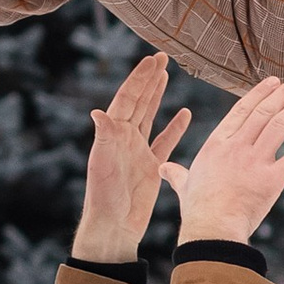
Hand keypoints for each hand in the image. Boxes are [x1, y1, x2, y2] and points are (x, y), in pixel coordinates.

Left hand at [73, 53, 191, 262]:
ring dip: (157, 95)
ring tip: (166, 74)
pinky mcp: (151, 166)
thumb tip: (98, 112)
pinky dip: (175, 127)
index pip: (127, 98)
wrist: (113, 227)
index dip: (139, 78)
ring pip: (150, 116)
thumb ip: (104, 137)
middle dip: (149, 79)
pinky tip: (185, 113)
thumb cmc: (104, 197)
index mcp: (112, 134)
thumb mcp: (102, 164)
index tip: (153, 59)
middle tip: (161, 57)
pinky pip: (165, 141)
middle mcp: (124, 138)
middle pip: (139, 101)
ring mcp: (138, 151)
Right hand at [162, 76, 283, 241]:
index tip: (272, 82)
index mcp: (216, 144)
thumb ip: (177, 173)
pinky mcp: (271, 179)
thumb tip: (164, 169)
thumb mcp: (184, 185)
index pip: (241, 111)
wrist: (212, 228)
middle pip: (263, 113)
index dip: (258, 94)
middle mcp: (236, 147)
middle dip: (282, 94)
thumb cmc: (197, 209)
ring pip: (278, 127)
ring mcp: (254, 161)